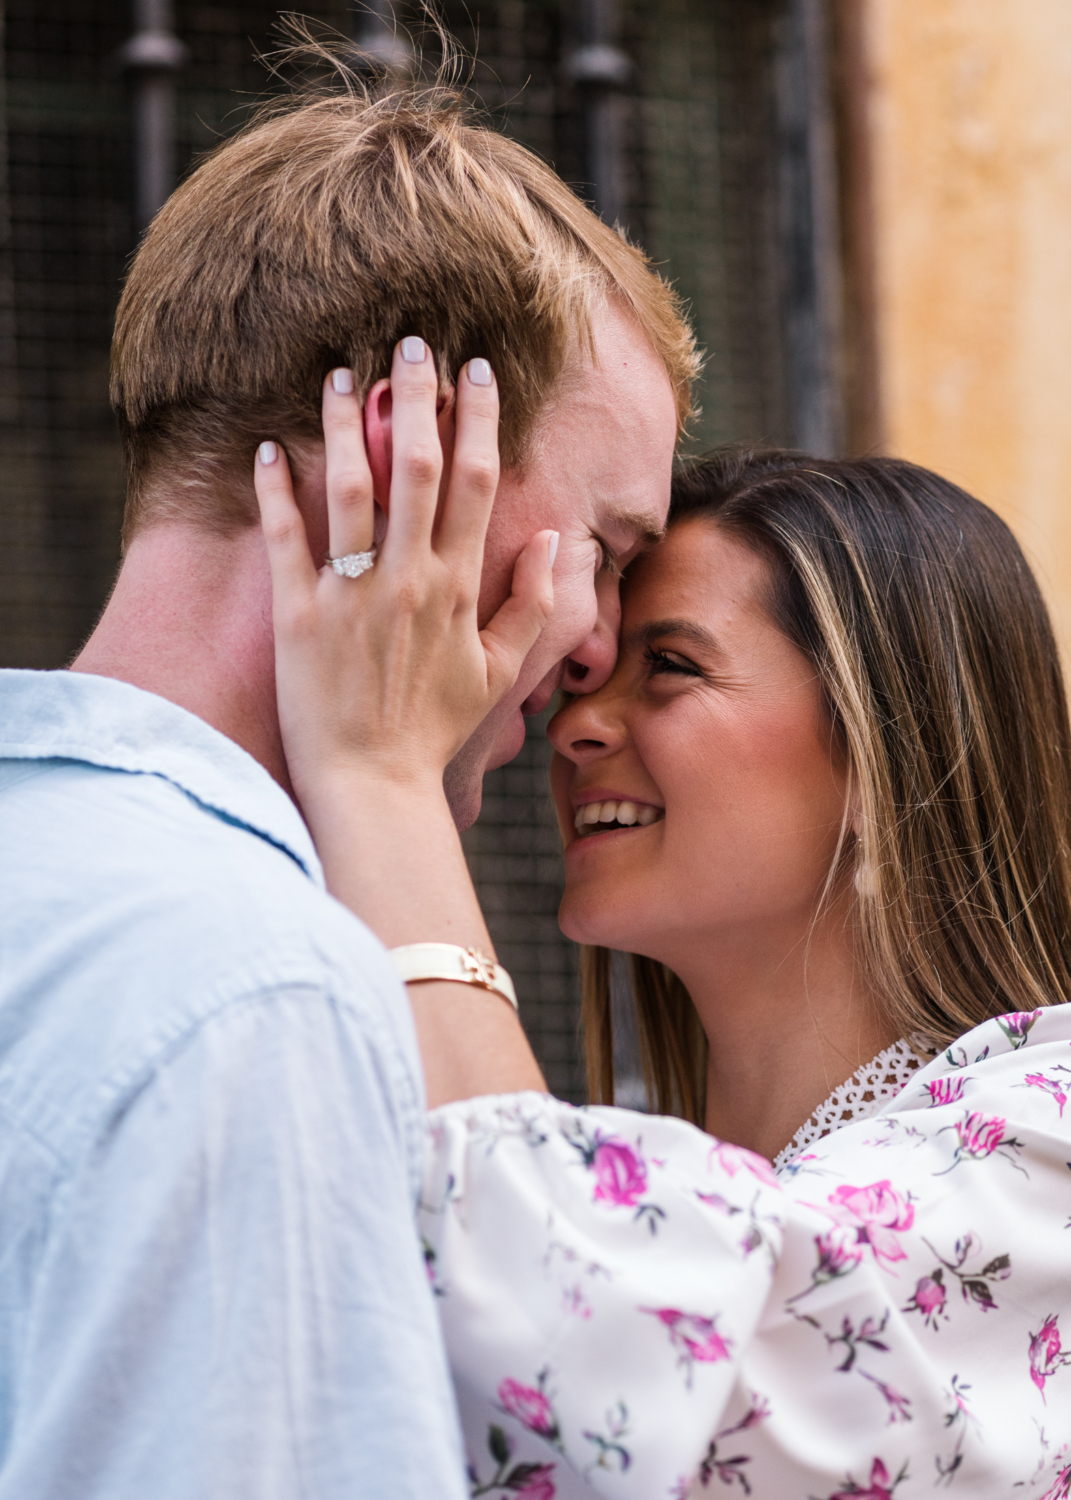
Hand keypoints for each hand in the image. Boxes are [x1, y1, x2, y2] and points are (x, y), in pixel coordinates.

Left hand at [254, 340, 556, 814]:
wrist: (373, 785)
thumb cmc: (435, 730)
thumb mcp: (499, 673)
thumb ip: (533, 605)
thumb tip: (557, 541)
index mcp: (459, 587)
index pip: (477, 484)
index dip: (477, 420)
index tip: (476, 371)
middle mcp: (409, 579)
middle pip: (419, 467)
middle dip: (418, 397)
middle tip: (412, 342)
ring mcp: (352, 593)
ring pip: (352, 488)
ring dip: (348, 425)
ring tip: (340, 375)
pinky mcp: (298, 615)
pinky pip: (286, 538)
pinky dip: (275, 490)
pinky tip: (268, 446)